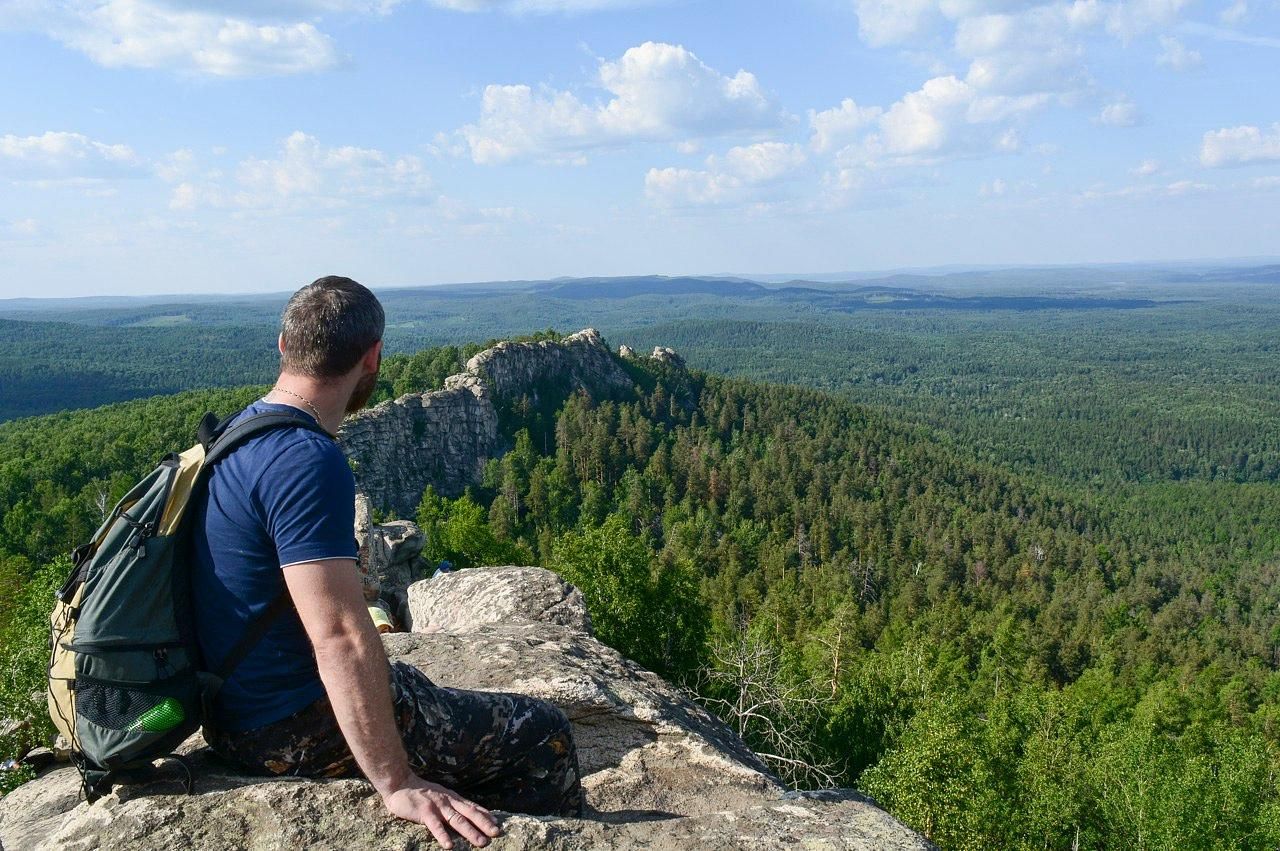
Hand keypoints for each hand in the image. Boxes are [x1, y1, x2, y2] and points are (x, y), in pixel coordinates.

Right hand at [382, 777, 502, 848]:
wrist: (399, 782)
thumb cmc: (419, 791)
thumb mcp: (440, 795)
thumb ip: (452, 803)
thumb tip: (465, 811)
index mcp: (452, 798)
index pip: (472, 806)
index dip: (485, 814)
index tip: (497, 823)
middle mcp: (448, 801)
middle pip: (470, 813)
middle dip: (484, 824)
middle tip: (496, 833)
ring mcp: (437, 806)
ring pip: (457, 820)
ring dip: (470, 832)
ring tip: (481, 842)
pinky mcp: (424, 812)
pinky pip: (435, 826)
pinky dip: (443, 835)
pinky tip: (449, 846)